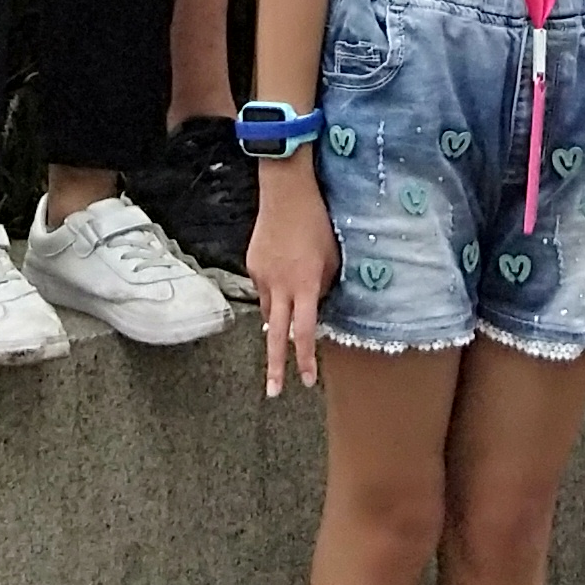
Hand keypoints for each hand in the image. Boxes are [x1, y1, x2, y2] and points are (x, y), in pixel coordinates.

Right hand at [249, 169, 332, 394]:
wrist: (286, 193)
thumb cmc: (318, 223)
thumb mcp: (332, 258)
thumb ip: (322, 287)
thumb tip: (315, 307)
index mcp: (304, 286)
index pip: (303, 333)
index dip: (305, 360)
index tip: (306, 381)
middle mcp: (280, 286)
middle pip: (276, 336)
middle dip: (275, 366)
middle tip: (274, 391)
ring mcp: (262, 276)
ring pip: (269, 311)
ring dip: (276, 323)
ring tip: (284, 323)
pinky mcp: (252, 265)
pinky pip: (263, 288)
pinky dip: (273, 291)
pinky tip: (281, 274)